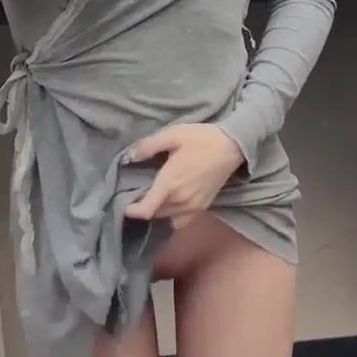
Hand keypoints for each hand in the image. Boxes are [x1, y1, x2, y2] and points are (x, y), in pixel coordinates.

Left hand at [125, 124, 243, 228]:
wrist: (232, 146)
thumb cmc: (201, 139)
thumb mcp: (172, 135)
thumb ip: (148, 146)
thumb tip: (128, 158)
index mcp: (170, 184)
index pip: (146, 211)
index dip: (131, 211)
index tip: (124, 202)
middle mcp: (180, 201)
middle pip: (154, 215)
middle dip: (143, 207)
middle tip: (137, 193)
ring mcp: (193, 207)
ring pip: (167, 219)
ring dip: (157, 212)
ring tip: (153, 197)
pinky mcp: (202, 207)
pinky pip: (181, 221)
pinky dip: (172, 217)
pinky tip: (170, 203)